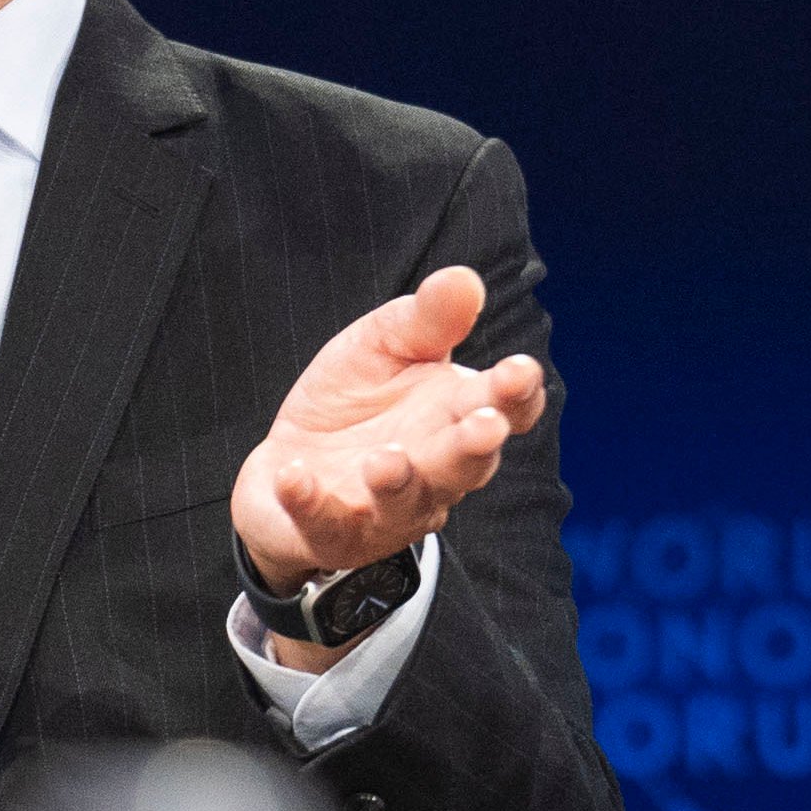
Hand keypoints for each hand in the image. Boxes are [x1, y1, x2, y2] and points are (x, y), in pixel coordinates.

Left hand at [230, 267, 546, 648]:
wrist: (291, 457)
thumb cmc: (356, 399)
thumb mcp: (386, 344)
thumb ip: (427, 319)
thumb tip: (464, 280)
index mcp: (457, 416)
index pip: (503, 409)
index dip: (517, 394)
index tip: (519, 371)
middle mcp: (435, 470)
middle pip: (465, 465)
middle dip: (474, 447)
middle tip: (485, 426)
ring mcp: (387, 508)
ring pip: (404, 503)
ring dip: (397, 483)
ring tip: (385, 459)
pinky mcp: (333, 530)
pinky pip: (325, 522)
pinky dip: (310, 502)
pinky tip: (294, 477)